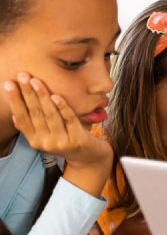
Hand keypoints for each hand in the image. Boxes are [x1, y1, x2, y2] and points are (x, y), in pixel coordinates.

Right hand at [5, 73, 111, 196]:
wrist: (90, 159)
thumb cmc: (67, 142)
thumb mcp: (46, 137)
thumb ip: (31, 128)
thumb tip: (14, 116)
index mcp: (35, 140)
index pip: (21, 117)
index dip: (14, 100)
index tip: (8, 83)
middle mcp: (45, 142)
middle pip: (34, 114)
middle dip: (27, 93)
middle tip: (22, 76)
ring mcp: (62, 141)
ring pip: (50, 115)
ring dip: (42, 97)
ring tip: (36, 81)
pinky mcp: (77, 139)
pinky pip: (69, 119)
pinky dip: (62, 107)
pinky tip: (56, 96)